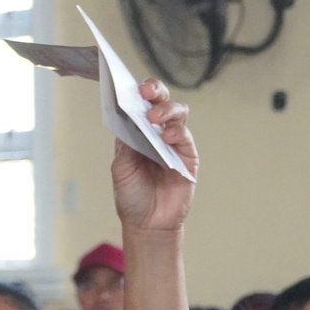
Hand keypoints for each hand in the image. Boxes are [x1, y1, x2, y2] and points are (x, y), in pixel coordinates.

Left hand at [111, 79, 196, 233]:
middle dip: (155, 92)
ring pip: (177, 114)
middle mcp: (155, 133)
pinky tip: (168, 136)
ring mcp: (173, 143)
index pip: (137, 105)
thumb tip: (128, 118)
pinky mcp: (188, 156)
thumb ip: (126, 145)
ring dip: (166, 110)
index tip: (129, 86)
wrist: (148, 223)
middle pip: (160, 102)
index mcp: (135, 133)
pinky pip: (185, 137)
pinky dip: (177, 133)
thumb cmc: (131, 195)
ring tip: (154, 117)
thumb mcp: (121, 169)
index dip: (135, 93)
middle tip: (146, 92)